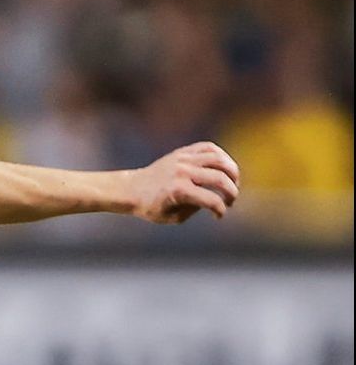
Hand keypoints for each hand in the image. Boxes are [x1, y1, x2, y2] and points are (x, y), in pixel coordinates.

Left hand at [125, 142, 239, 223]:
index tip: (219, 215)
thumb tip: (213, 199)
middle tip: (231, 200)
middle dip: (232, 191)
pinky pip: (208, 147)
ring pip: (218, 159)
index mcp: (178, 191)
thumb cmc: (150, 207)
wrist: (131, 188)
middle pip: (219, 178)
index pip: (211, 200)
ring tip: (233, 182)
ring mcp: (182, 159)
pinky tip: (223, 167)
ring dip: (232, 171)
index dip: (221, 210)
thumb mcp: (170, 218)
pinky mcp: (181, 152)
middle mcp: (182, 172)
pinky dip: (221, 155)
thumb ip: (194, 210)